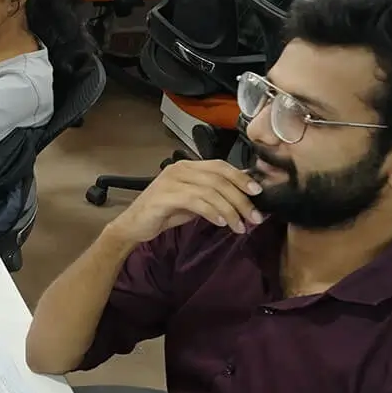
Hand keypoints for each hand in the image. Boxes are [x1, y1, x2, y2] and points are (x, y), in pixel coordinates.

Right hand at [106, 160, 263, 245]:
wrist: (133, 225)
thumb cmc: (164, 213)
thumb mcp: (194, 201)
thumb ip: (213, 194)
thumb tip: (243, 193)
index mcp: (188, 166)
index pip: (221, 166)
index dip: (241, 177)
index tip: (258, 193)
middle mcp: (179, 169)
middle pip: (219, 179)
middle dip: (241, 199)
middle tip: (254, 217)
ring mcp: (170, 181)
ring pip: (210, 190)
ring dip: (230, 210)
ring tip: (240, 226)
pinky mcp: (164, 196)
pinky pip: (195, 201)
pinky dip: (212, 212)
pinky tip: (221, 223)